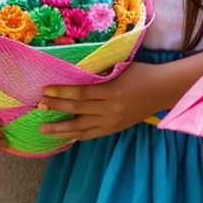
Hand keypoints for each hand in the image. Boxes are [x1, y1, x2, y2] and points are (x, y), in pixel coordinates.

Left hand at [39, 45, 202, 142]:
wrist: (163, 90)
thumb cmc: (141, 73)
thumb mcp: (120, 67)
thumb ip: (99, 72)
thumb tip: (73, 72)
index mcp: (112, 91)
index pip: (81, 94)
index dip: (62, 93)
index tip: (45, 91)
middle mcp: (111, 109)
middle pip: (77, 110)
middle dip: (56, 108)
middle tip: (39, 106)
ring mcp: (113, 121)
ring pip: (81, 128)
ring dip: (61, 129)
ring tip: (43, 128)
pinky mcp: (115, 129)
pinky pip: (92, 134)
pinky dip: (76, 135)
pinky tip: (63, 135)